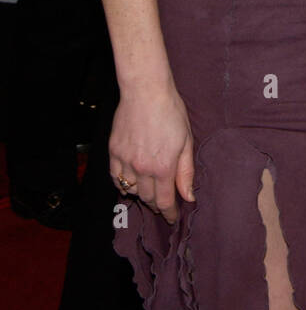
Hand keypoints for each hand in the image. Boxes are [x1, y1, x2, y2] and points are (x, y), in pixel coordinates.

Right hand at [109, 85, 194, 224]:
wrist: (145, 91)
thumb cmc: (170, 111)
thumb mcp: (186, 141)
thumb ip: (186, 172)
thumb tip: (188, 196)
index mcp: (163, 167)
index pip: (165, 201)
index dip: (169, 213)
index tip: (172, 218)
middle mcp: (142, 168)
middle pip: (148, 198)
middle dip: (157, 204)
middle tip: (164, 203)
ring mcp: (125, 160)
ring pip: (131, 190)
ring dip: (141, 194)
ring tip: (149, 192)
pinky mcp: (113, 152)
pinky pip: (115, 178)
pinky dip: (123, 184)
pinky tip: (131, 183)